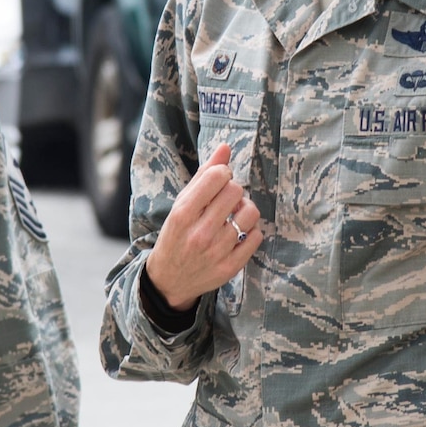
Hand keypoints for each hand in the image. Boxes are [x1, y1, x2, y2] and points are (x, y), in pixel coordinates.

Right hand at [143, 143, 262, 309]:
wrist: (170, 279)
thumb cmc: (176, 234)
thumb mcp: (181, 204)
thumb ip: (203, 175)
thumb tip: (225, 147)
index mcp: (183, 214)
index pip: (217, 177)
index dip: (222, 173)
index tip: (218, 180)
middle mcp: (200, 233)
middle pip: (236, 192)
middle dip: (233, 190)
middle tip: (224, 199)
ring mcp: (217, 252)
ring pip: (250, 213)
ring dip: (244, 209)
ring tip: (233, 214)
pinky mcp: (231, 267)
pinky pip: (256, 237)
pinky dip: (250, 230)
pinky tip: (237, 232)